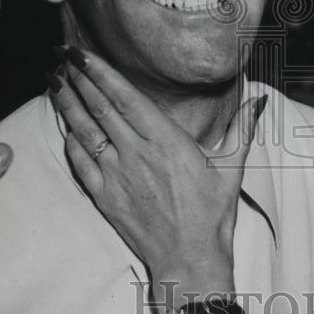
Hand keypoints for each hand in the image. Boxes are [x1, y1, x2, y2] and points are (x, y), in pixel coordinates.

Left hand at [49, 47, 266, 287]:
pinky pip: (79, 163)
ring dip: (67, 105)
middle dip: (78, 79)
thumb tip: (258, 99)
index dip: (100, 73)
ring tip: (55, 82)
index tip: (83, 54)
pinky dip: (70, 142)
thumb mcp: (233, 166)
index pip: (125, 98)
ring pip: (84, 132)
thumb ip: (243, 127)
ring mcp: (117, 176)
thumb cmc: (213, 213)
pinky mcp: (104, 197)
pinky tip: (65, 127)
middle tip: (62, 56)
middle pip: (99, 108)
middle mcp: (136, 154)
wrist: (189, 259)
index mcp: (166, 140)